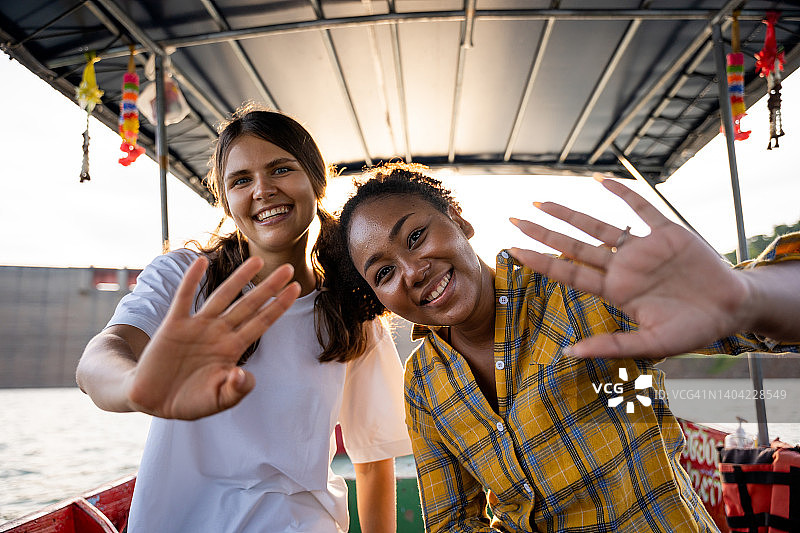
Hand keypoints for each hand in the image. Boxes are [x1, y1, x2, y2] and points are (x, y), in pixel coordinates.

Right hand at [124, 256, 300, 418]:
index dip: (278, 306)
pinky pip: (184, 298)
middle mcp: (218, 333)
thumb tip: (242, 374)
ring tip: (257, 260)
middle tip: (288, 268)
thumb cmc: (191, 400)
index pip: (261, 323)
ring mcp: (197, 327)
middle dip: (268, 288)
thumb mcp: (219, 401)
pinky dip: (191, 280)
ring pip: (222, 296)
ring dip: (239, 278)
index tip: (296, 289)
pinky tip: (201, 262)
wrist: (155, 401)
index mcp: (232, 349)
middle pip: (248, 305)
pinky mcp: (174, 325)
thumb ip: (236, 390)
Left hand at [508, 178, 749, 358]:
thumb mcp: (651, 344)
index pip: (568, 273)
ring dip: (570, 214)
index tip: (513, 251)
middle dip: (543, 234)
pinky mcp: (667, 233)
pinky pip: (641, 208)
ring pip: (599, 226)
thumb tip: (568, 353)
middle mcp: (622, 267)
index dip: (540, 261)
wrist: (733, 310)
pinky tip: (601, 181)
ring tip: (541, 202)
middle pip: (574, 247)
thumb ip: (611, 345)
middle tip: (514, 220)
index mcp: (615, 291)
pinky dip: (623, 193)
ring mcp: (642, 249)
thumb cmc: (693, 330)